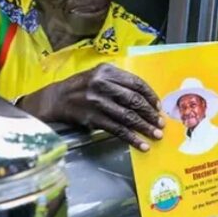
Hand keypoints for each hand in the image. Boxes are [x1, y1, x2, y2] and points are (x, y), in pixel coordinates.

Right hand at [18, 63, 163, 150]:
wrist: (56, 99)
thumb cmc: (82, 87)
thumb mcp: (99, 76)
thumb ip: (119, 82)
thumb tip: (145, 99)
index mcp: (107, 71)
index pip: (136, 83)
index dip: (150, 96)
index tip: (158, 106)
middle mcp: (103, 84)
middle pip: (134, 100)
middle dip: (150, 114)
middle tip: (161, 123)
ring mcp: (97, 102)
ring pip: (128, 116)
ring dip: (145, 127)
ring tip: (156, 135)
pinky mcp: (93, 118)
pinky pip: (117, 130)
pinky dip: (131, 138)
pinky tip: (142, 145)